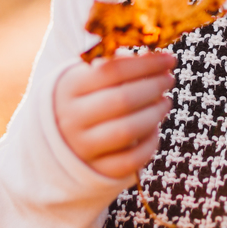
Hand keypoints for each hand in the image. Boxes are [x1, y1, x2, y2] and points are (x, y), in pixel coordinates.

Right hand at [54, 51, 175, 179]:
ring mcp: (83, 148)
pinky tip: (155, 128)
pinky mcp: (97, 171)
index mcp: (69, 88)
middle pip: (122, 100)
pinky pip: (131, 160)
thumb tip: (155, 56)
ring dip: (155, 114)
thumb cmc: (85, 97)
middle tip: (169, 79)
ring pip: (128, 131)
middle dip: (154, 87)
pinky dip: (150, 143)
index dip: (146, 64)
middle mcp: (72, 119)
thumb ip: (119, 63)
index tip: (169, 59)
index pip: (112, 70)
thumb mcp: (90, 75)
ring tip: (166, 101)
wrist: (57, 136)